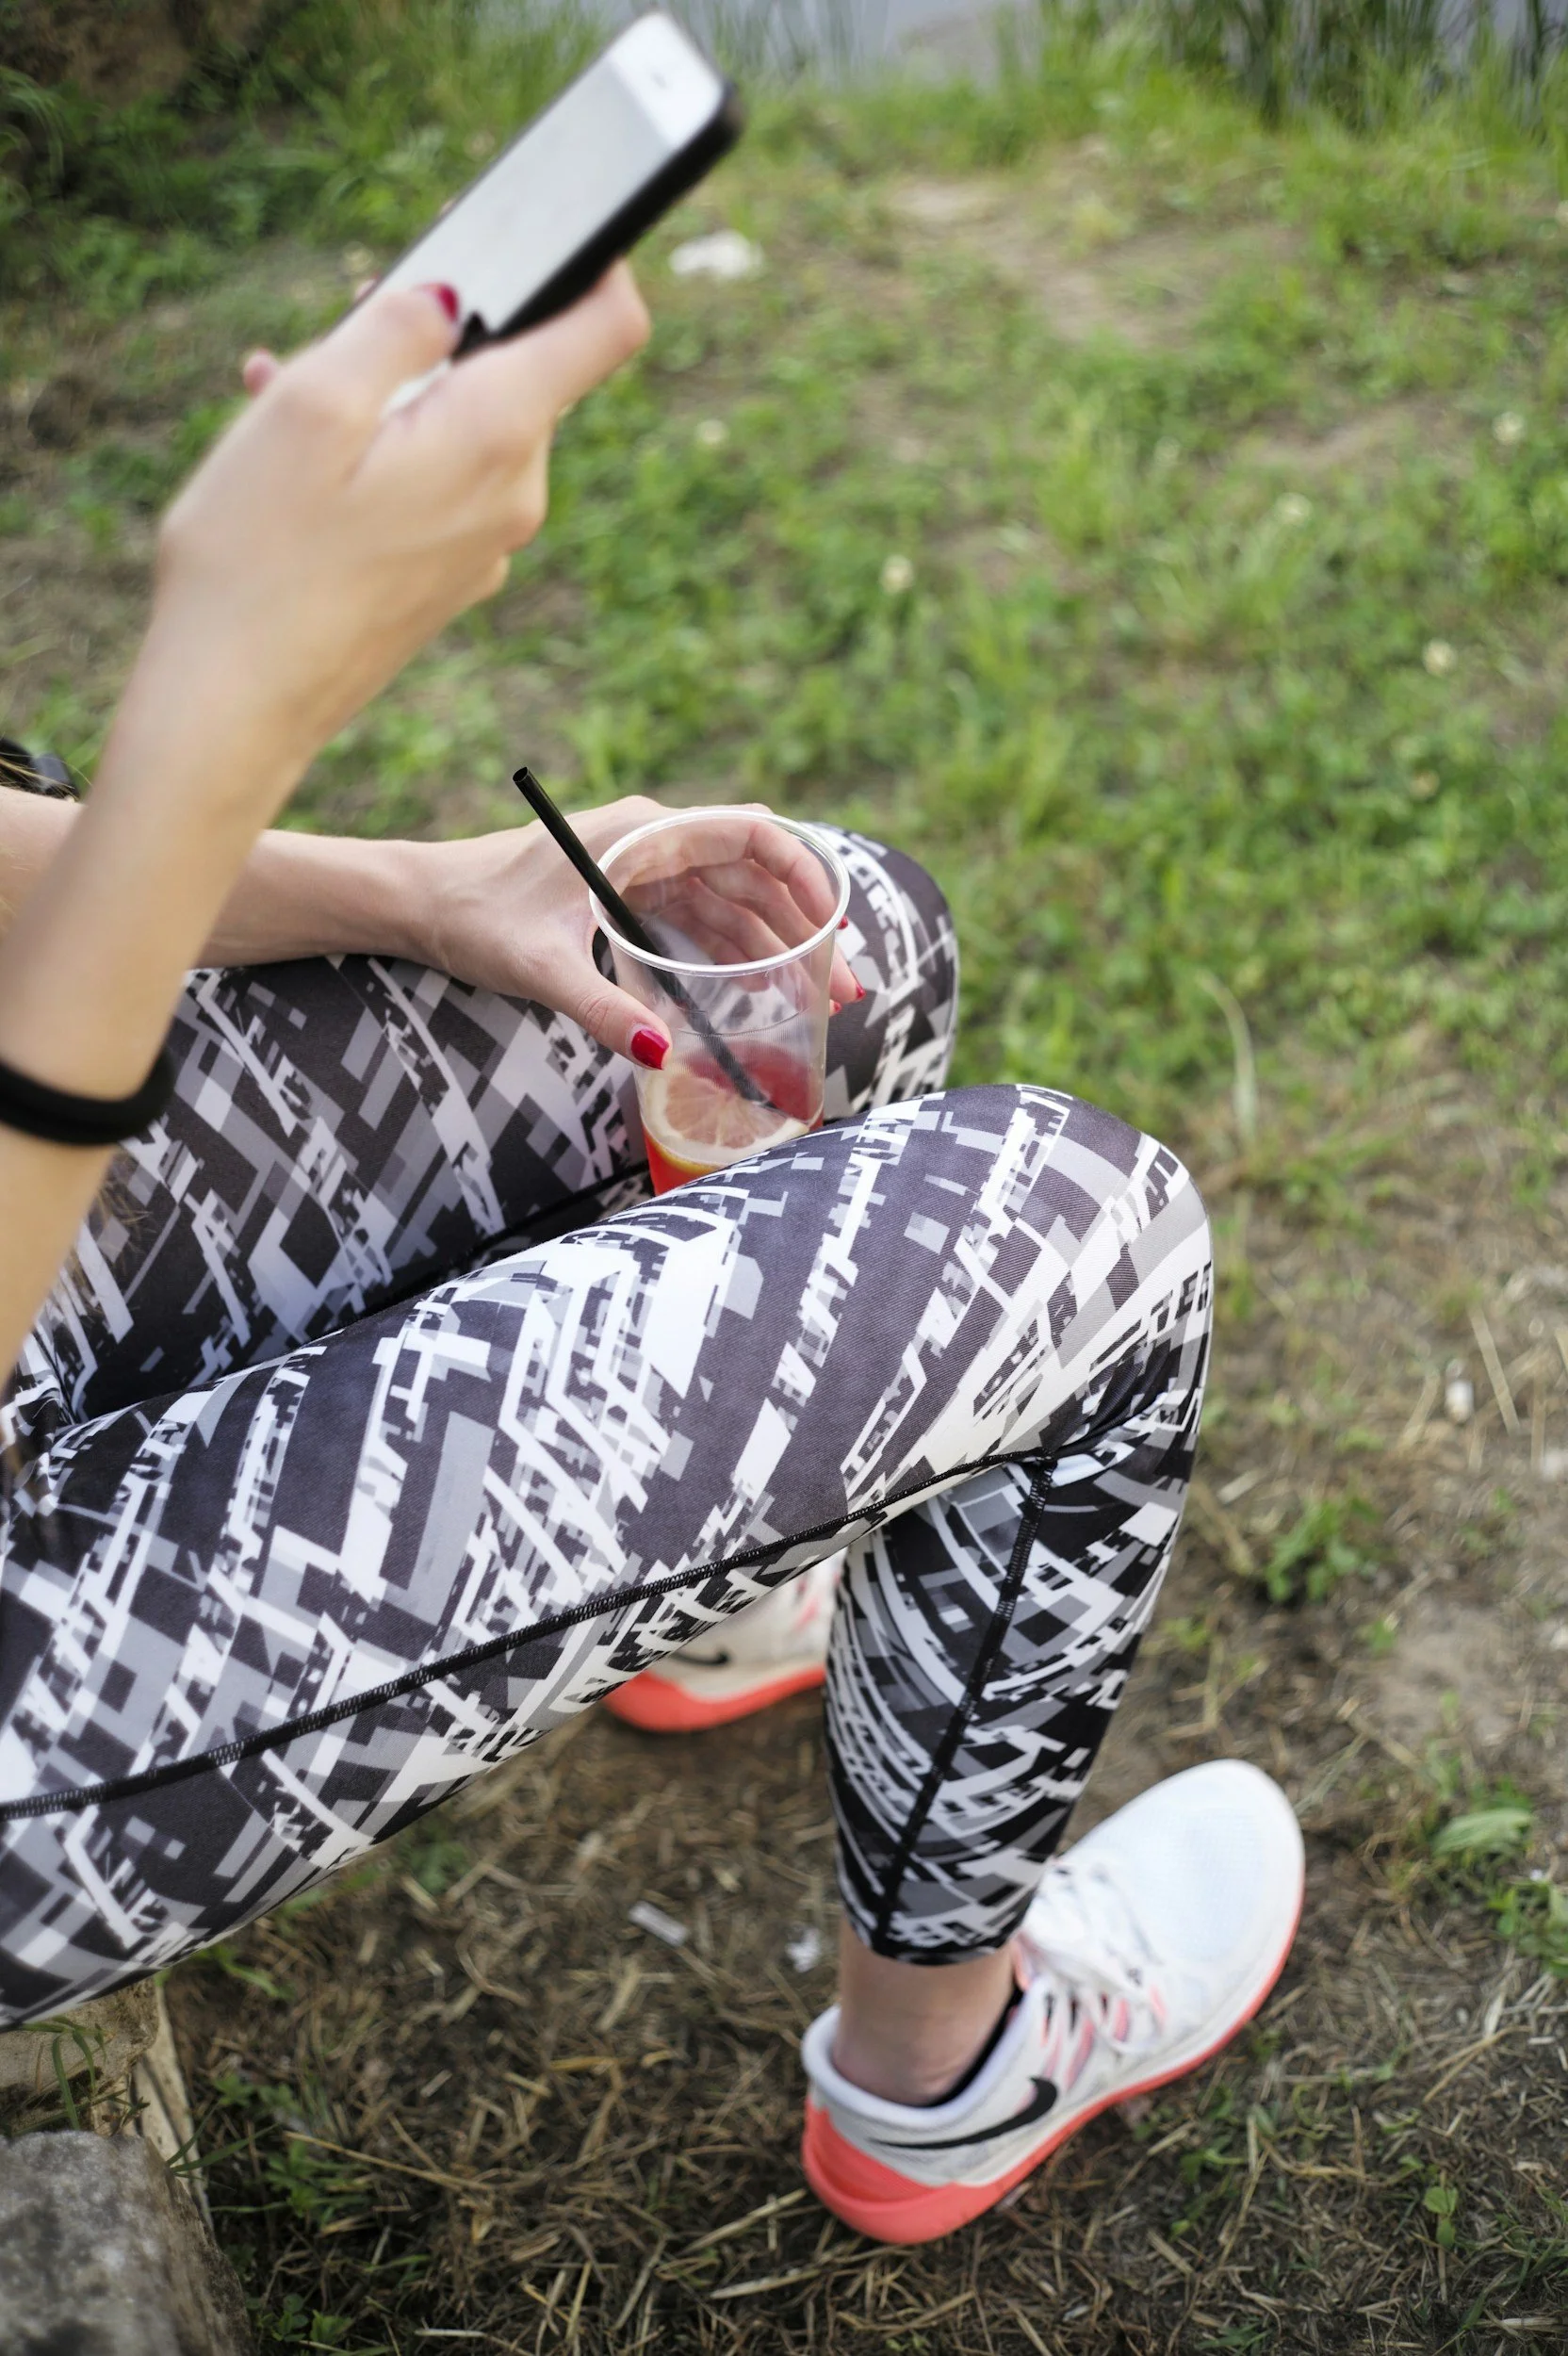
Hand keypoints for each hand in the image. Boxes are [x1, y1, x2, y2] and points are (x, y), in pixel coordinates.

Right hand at [133, 267, 648, 823]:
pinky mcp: (448, 579)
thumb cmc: (257, 557)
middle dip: (433, 339)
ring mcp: (485, 546)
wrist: (234, 709)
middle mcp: (514, 495)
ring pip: (459, 428)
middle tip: (332, 343)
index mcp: (498, 437)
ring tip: (282, 408)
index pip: (607, 327)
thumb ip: (393, 328)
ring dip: (384, 398)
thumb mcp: (311, 406)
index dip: (592, 260)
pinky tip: (297, 472)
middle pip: (514, 371)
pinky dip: (377, 457)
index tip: (544, 228)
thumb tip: (451, 292)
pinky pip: (433, 485)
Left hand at [399, 800, 862, 1063]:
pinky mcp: (633, 897)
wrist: (419, 906)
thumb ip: (603, 1009)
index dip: (805, 876)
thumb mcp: (538, 966)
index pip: (750, 834)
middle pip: (755, 876)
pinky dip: (739, 954)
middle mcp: (652, 840)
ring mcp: (645, 868)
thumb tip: (663, 1053)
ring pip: (734, 903)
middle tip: (845, 988)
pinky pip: (703, 922)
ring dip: (780, 948)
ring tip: (821, 1000)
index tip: (836, 927)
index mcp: (640, 831)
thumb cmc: (473, 917)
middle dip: (805, 930)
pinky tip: (767, 992)